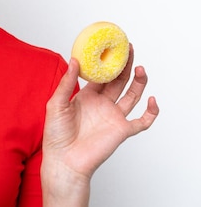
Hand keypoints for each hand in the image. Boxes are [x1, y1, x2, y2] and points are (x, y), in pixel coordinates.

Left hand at [42, 44, 158, 183]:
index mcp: (87, 97)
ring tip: (140, 68)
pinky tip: (152, 100)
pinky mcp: (122, 131)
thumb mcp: (56, 103)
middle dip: (125, 66)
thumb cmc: (56, 134)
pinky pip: (142, 121)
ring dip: (139, 82)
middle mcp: (102, 105)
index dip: (108, 63)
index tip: (112, 48)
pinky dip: (151, 112)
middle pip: (119, 81)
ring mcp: (113, 117)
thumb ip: (67, 82)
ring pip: (132, 96)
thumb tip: (75, 60)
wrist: (64, 160)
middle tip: (129, 50)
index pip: (101, 76)